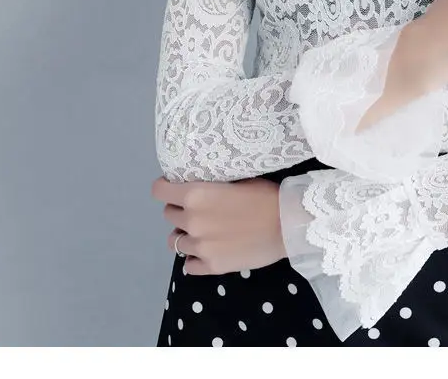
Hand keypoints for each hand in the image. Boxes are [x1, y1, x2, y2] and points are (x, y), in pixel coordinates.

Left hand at [151, 175, 287, 274]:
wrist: (288, 224)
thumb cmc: (265, 195)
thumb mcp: (235, 179)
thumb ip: (210, 187)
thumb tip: (198, 188)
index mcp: (195, 195)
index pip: (159, 191)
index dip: (165, 187)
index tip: (173, 187)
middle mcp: (192, 221)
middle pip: (169, 215)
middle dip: (179, 210)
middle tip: (198, 209)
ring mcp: (200, 247)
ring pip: (175, 242)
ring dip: (186, 234)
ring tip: (203, 232)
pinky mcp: (212, 267)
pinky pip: (189, 266)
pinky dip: (195, 258)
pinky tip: (208, 251)